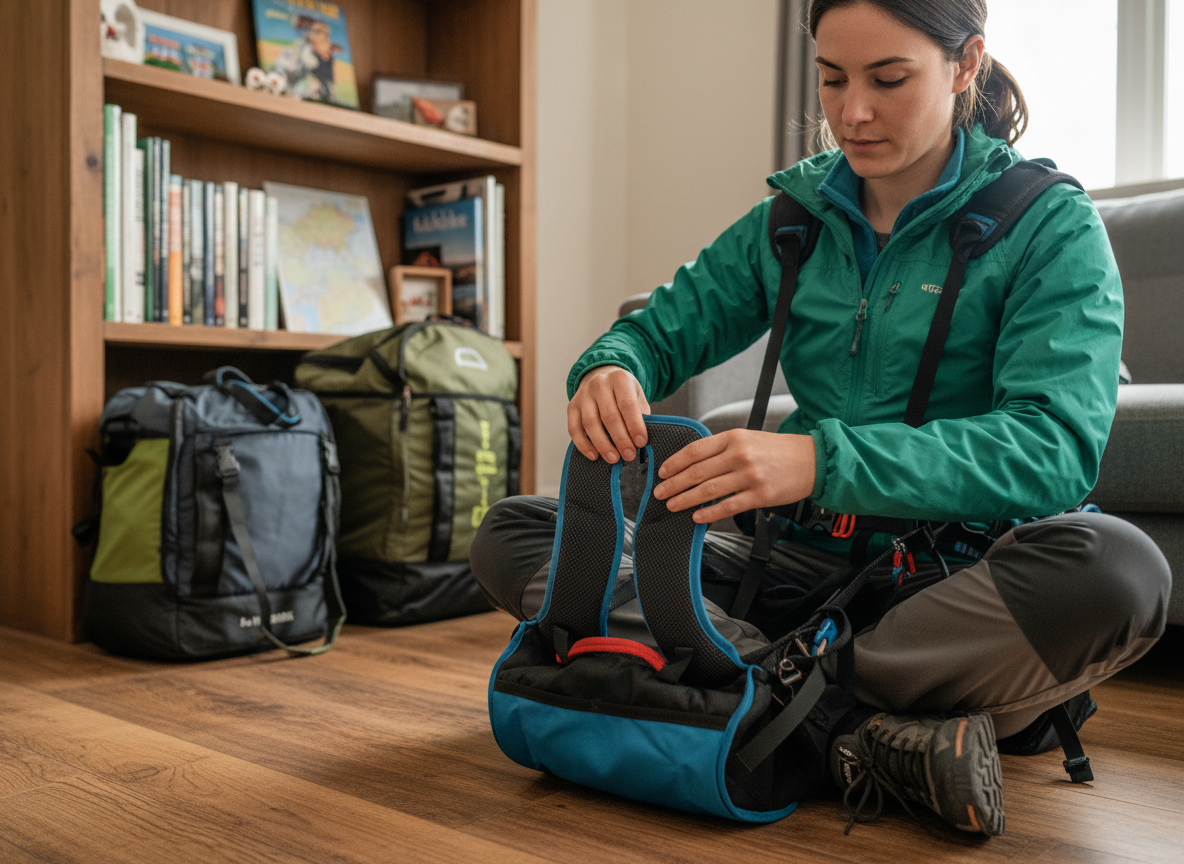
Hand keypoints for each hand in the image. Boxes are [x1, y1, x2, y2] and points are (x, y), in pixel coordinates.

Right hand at [567, 365, 651, 462]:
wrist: (602, 378)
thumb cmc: (623, 393)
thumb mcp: (637, 396)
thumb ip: (641, 415)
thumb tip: (641, 442)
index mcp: (619, 379)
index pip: (627, 404)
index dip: (634, 425)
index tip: (641, 443)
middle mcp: (599, 384)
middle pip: (609, 416)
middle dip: (620, 439)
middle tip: (629, 455)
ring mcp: (583, 395)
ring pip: (590, 423)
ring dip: (603, 444)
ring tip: (613, 458)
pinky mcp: (572, 406)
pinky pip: (574, 429)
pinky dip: (583, 444)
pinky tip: (594, 455)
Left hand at [652, 429, 816, 522]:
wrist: (812, 460)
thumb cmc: (778, 450)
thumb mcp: (748, 438)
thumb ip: (722, 448)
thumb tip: (693, 463)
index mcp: (734, 437)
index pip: (695, 450)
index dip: (675, 463)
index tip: (662, 472)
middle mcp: (740, 455)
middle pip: (697, 472)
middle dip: (674, 484)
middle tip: (660, 493)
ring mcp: (750, 476)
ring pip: (708, 490)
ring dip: (686, 499)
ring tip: (672, 505)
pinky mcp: (760, 495)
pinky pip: (728, 506)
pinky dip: (709, 512)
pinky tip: (697, 516)